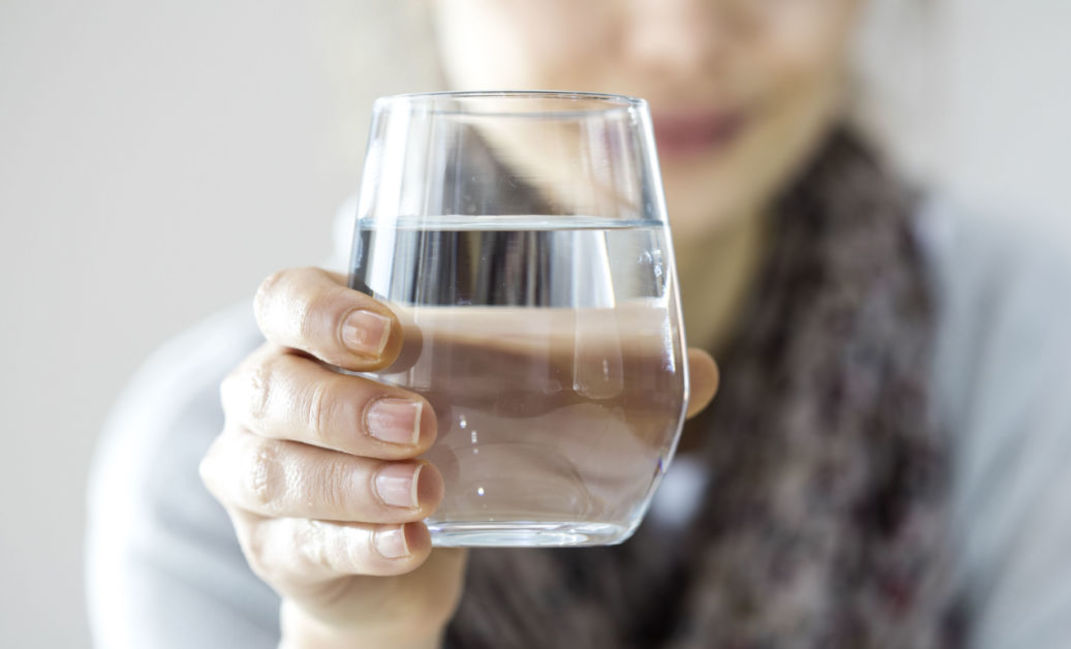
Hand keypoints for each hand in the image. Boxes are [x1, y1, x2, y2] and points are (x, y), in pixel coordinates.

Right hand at [200, 268, 718, 647]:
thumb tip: (701, 371)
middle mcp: (271, 401)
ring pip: (273, 469)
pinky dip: (359, 544)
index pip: (285, 300)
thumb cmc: (440, 449)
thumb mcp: (494, 405)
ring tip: (426, 488)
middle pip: (270, 385)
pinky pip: (302, 544)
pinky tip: (411, 544)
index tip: (388, 333)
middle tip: (423, 421)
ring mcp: (261, 478)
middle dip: (344, 403)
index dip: (321, 310)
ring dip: (351, 479)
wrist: (390, 558)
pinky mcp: (280, 548)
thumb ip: (584, 383)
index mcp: (318, 342)